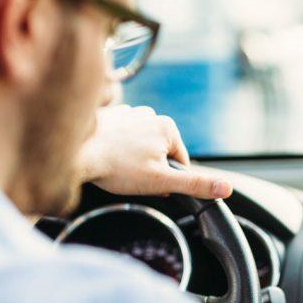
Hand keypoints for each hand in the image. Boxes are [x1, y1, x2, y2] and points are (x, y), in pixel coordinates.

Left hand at [77, 105, 232, 198]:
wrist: (76, 154)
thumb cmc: (116, 168)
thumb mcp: (162, 181)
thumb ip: (195, 184)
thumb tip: (226, 188)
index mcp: (168, 127)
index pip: (179, 162)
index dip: (166, 179)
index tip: (149, 183)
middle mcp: (150, 114)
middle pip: (159, 153)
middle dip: (149, 169)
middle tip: (131, 177)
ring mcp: (129, 113)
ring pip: (141, 147)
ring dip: (133, 159)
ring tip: (117, 167)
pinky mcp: (109, 117)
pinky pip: (121, 138)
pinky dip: (117, 149)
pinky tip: (107, 157)